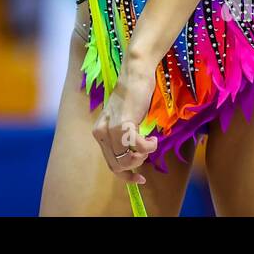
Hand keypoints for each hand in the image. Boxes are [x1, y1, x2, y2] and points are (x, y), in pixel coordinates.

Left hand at [91, 57, 159, 183]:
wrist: (135, 75)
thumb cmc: (133, 96)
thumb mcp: (124, 120)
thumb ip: (123, 138)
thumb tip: (134, 160)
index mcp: (99, 133)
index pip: (111, 164)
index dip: (127, 176)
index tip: (141, 179)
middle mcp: (101, 133)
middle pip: (118, 166)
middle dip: (136, 165)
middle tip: (147, 152)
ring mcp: (111, 129)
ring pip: (127, 160)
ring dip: (143, 155)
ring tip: (149, 142)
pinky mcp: (123, 124)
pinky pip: (138, 147)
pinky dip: (148, 146)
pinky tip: (153, 138)